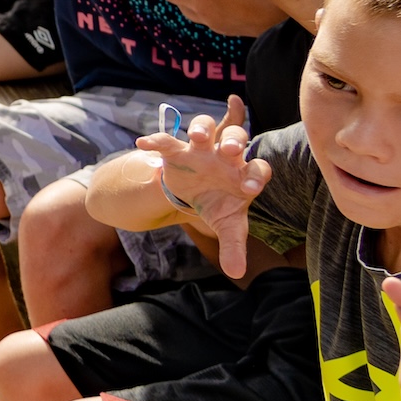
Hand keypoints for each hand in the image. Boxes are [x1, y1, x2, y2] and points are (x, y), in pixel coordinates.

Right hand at [139, 96, 266, 277]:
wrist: (194, 194)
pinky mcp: (177, 150)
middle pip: (235, 136)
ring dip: (201, 129)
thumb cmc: (217, 205)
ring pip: (205, 127)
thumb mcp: (227, 225)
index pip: (258, 167)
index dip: (257, 174)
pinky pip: (167, 140)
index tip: (250, 188)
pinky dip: (156, 139)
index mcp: (243, 173)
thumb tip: (236, 273)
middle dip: (234, 140)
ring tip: (196, 137)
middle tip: (230, 149)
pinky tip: (143, 143)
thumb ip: (233, 246)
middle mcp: (225, 155)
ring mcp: (201, 150)